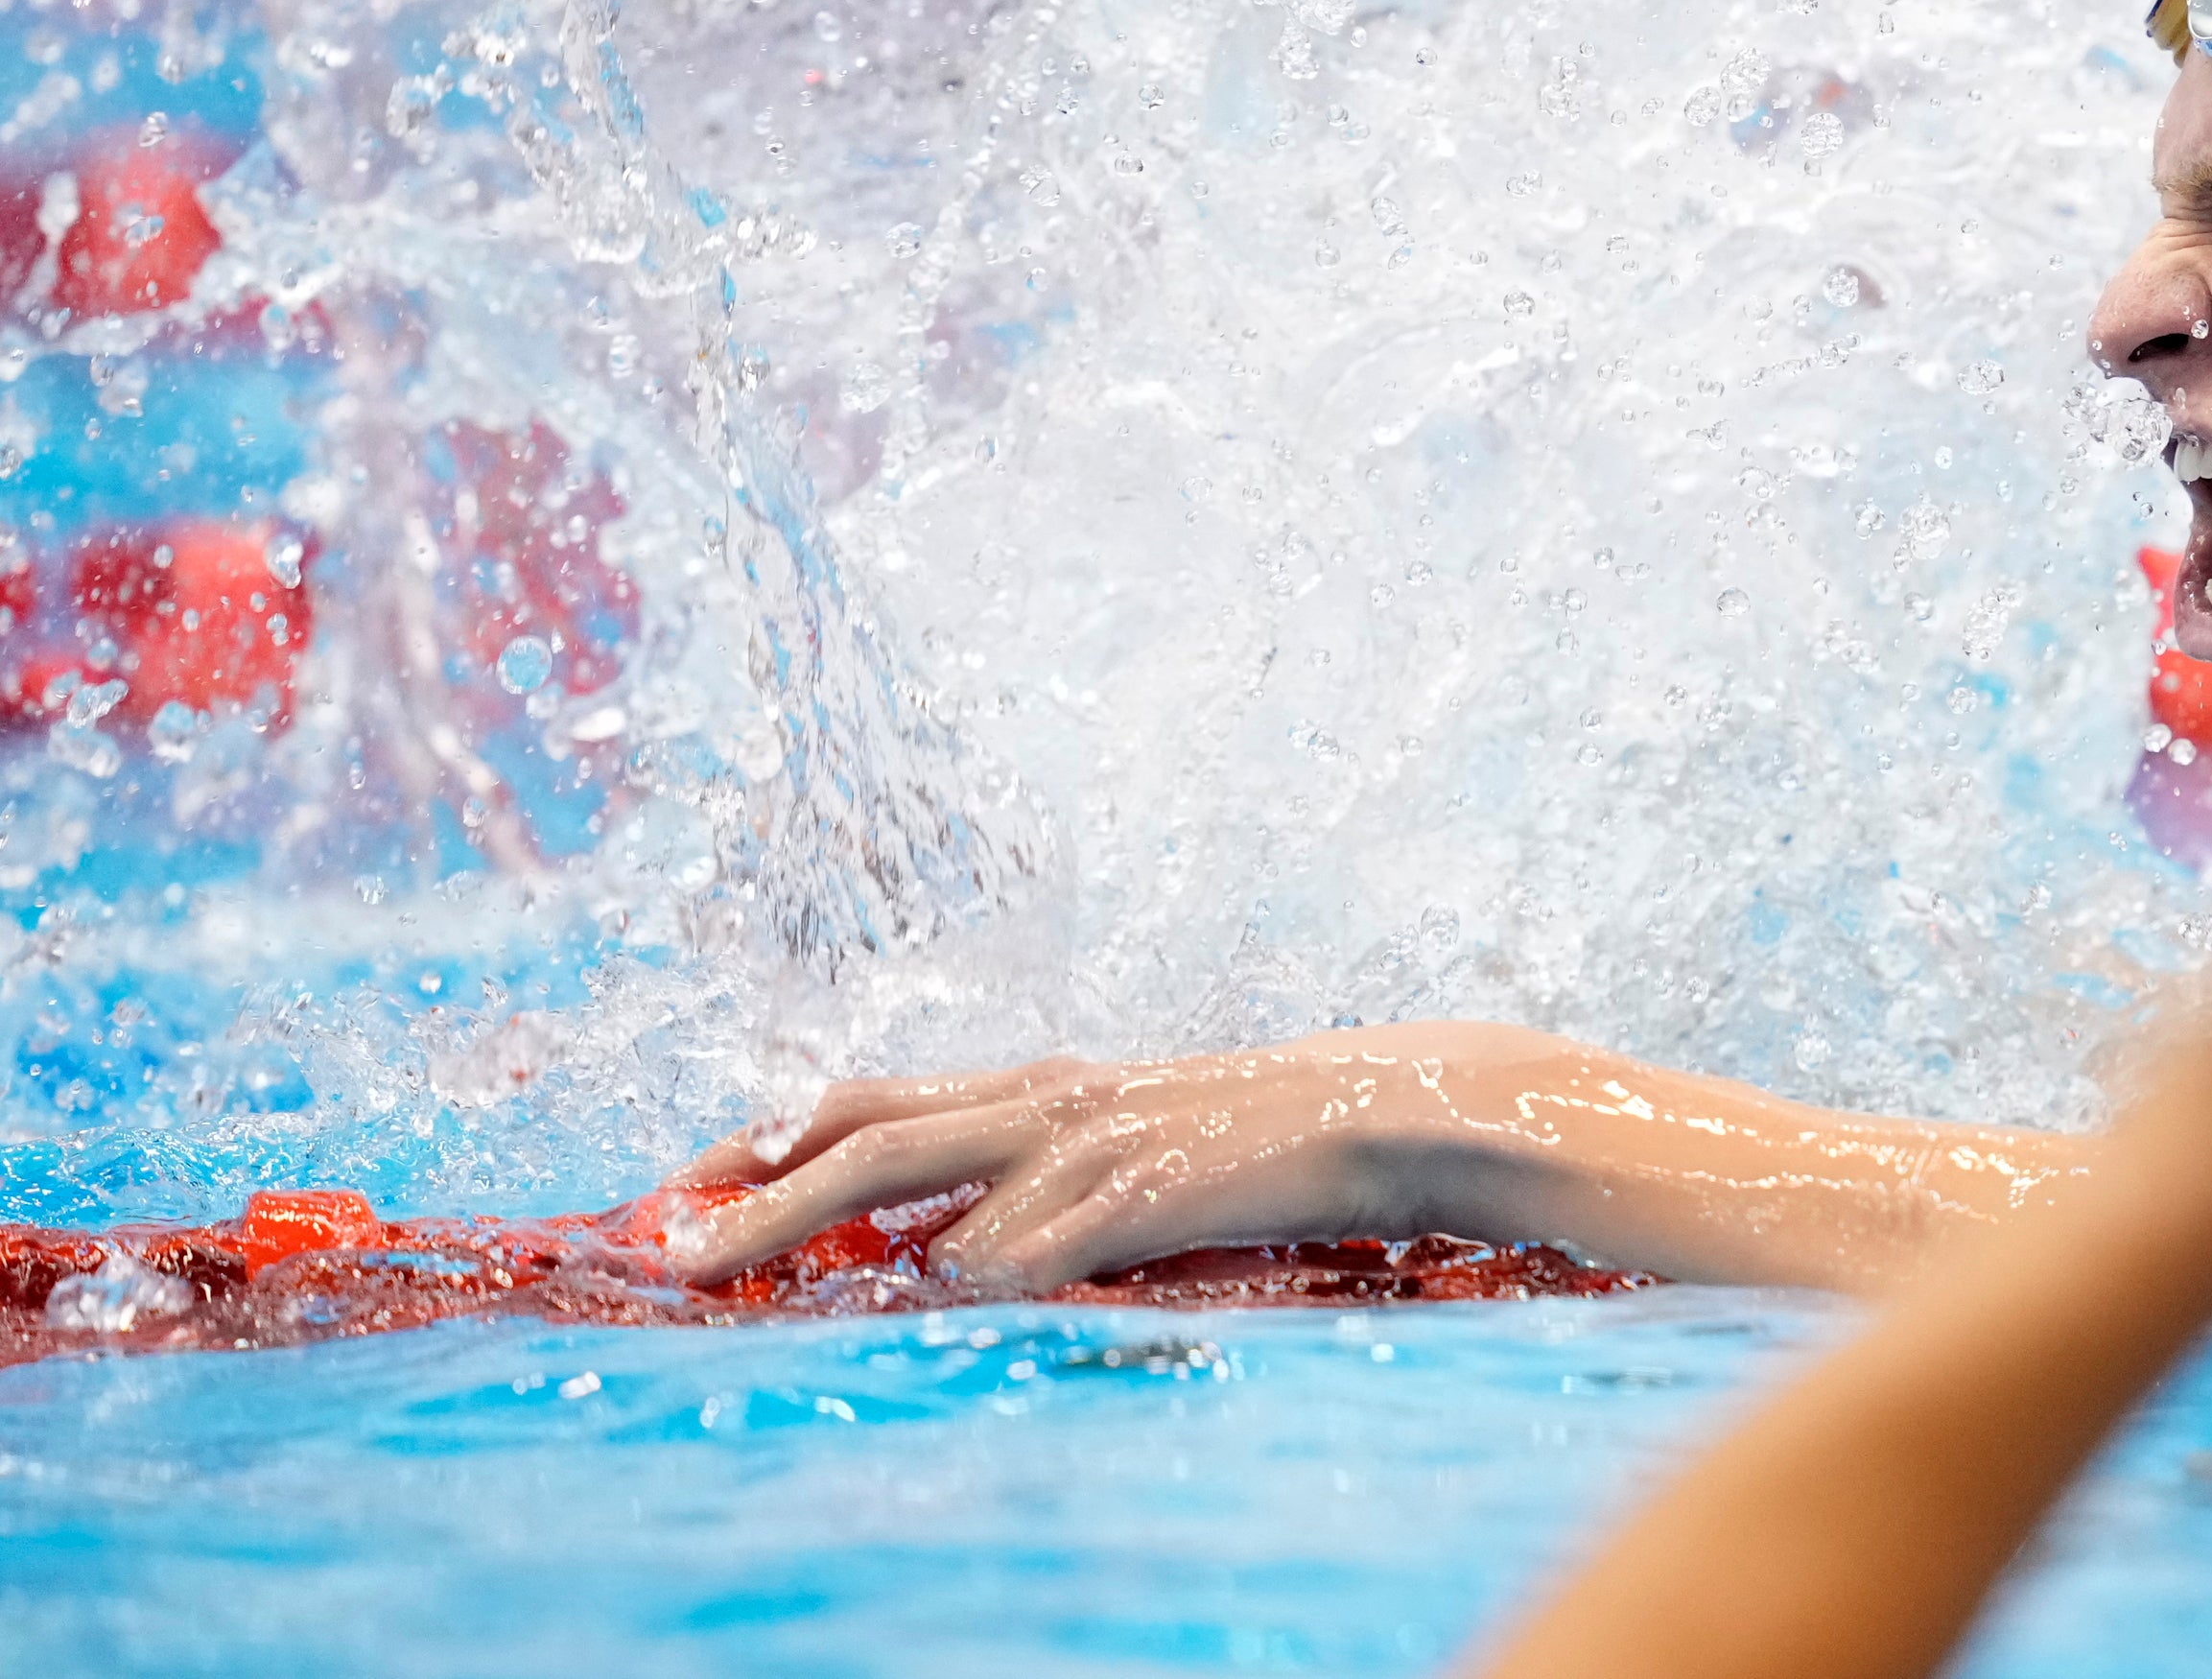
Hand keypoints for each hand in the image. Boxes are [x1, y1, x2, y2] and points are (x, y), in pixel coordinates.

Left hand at [667, 1027, 1525, 1292]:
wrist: (1370, 1111)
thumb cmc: (1241, 1141)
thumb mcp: (1119, 1140)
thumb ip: (1029, 1174)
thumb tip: (937, 1249)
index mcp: (1033, 1087)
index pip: (868, 1105)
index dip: (768, 1139)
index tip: (682, 1182)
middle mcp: (1044, 1101)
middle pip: (868, 1140)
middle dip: (757, 1196)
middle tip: (676, 1250)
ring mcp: (1090, 1144)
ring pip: (936, 1189)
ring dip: (842, 1237)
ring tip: (757, 1271)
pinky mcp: (1140, 1192)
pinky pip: (1033, 1245)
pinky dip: (985, 1272)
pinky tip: (967, 1290)